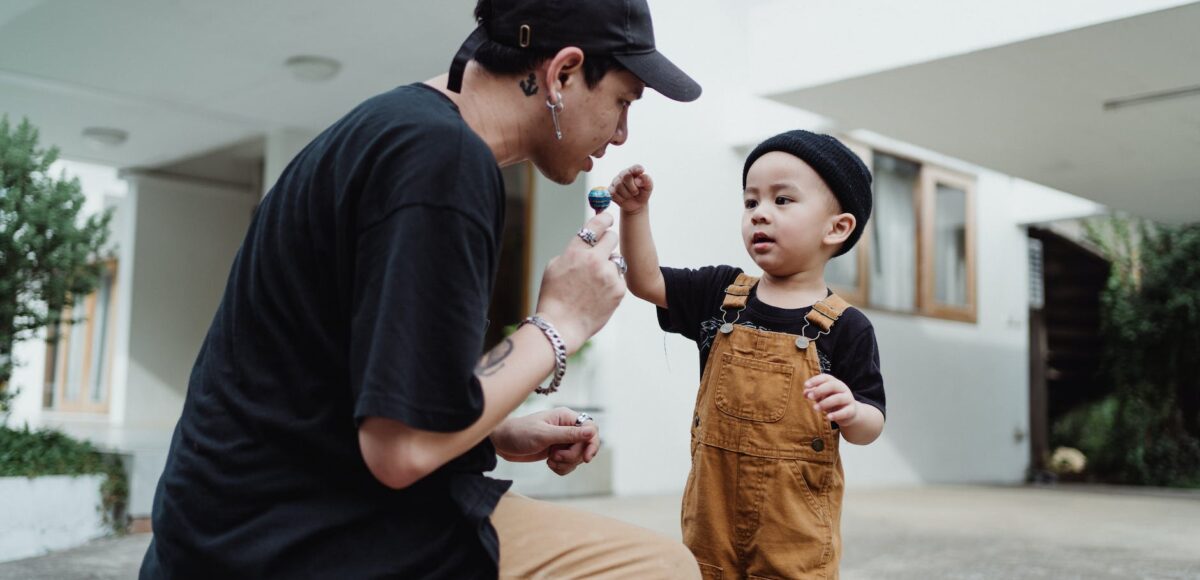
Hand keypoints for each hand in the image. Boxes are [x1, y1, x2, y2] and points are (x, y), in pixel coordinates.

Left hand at [491, 407, 600, 475]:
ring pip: (577, 457)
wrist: (501, 443)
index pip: (591, 429)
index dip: (592, 444)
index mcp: (566, 417)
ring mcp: (562, 441)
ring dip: (565, 463)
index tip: (585, 458)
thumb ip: (569, 434)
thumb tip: (592, 431)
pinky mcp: (557, 452)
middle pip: (585, 446)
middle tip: (554, 457)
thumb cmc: (519, 433)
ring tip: (549, 460)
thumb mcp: (544, 435)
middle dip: (572, 456)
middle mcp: (567, 428)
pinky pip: (569, 464)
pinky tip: (548, 464)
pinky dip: (561, 468)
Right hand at [534, 212, 625, 353]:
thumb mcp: (554, 267)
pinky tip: (599, 294)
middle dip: (608, 242)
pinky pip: (619, 278)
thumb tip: (586, 242)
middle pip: (612, 237)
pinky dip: (612, 284)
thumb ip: (572, 251)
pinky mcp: (619, 290)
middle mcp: (594, 259)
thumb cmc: (554, 298)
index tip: (608, 218)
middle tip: (603, 250)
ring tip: (595, 282)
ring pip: (617, 260)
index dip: (604, 218)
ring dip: (609, 266)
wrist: (561, 326)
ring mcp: (608, 275)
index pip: (596, 225)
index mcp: (576, 251)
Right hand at [609, 165, 653, 214]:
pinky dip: (620, 199)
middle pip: (625, 176)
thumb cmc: (642, 193)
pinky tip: (623, 199)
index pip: (635, 168)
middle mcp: (623, 174)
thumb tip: (638, 180)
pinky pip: (613, 193)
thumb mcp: (649, 187)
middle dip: (632, 187)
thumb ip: (647, 180)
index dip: (637, 169)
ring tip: (630, 196)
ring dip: (627, 194)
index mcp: (634, 171)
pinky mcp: (610, 190)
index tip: (641, 170)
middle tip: (636, 192)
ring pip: (619, 186)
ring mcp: (616, 181)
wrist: (636, 205)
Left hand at [803, 374, 859, 425]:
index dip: (816, 380)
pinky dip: (836, 415)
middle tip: (809, 397)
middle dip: (820, 390)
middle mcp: (843, 389)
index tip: (805, 385)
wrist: (849, 413)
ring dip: (825, 403)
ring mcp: (848, 399)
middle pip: (832, 385)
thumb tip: (805, 393)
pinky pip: (845, 412)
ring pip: (838, 398)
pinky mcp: (851, 410)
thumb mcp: (822, 396)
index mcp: (835, 383)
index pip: (826, 377)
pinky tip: (828, 417)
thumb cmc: (832, 401)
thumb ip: (813, 393)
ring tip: (815, 408)